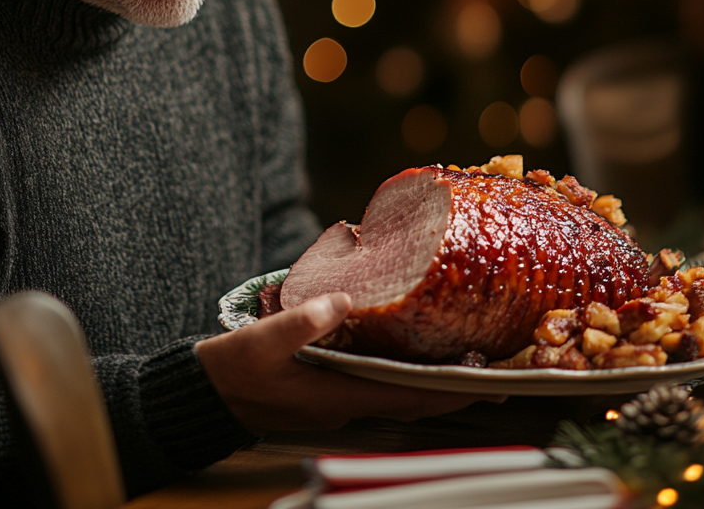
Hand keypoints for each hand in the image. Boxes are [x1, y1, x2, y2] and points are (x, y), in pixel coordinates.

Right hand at [194, 292, 495, 434]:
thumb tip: (344, 300)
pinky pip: (380, 384)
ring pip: (400, 393)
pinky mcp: (330, 390)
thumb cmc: (234, 370)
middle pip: (416, 399)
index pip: (412, 395)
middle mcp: (347, 402)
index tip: (494, 381)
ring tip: (464, 359)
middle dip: (456, 387)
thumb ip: (302, 321)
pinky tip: (410, 352)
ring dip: (433, 380)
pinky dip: (404, 373)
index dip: (455, 389)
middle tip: (495, 369)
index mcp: (340, 393)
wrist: (208, 395)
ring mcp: (339, 399)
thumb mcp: (262, 340)